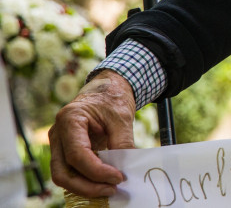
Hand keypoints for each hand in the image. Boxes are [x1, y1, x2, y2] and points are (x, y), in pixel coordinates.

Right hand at [49, 70, 135, 197]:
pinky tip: (103, 183)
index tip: (118, 177)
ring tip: (109, 188)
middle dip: (87, 186)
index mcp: (70, 119)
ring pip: (63, 176)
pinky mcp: (64, 151)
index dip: (97, 171)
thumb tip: (126, 168)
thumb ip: (122, 142)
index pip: (77, 154)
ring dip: (85, 187)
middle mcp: (58, 134)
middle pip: (62, 172)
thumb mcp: (122, 117)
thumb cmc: (112, 99)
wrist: (106, 89)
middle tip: (112, 189)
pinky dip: (85, 181)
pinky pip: (70, 172)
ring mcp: (58, 143)